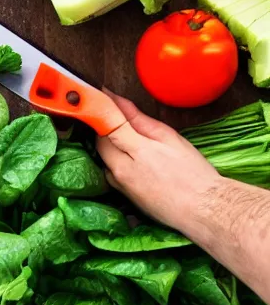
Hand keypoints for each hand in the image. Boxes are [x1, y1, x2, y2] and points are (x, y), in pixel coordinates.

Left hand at [96, 90, 221, 233]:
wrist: (203, 210)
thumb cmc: (192, 172)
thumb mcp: (168, 138)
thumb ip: (138, 119)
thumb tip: (116, 100)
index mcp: (134, 152)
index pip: (106, 124)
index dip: (102, 108)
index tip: (101, 94)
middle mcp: (120, 171)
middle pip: (100, 142)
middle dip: (105, 127)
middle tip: (119, 116)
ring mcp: (119, 186)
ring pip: (103, 158)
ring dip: (109, 146)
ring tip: (130, 139)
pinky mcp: (123, 197)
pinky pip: (110, 173)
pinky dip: (114, 163)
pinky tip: (132, 160)